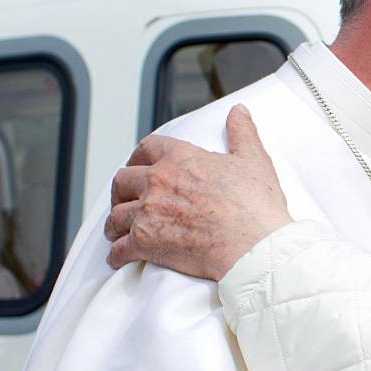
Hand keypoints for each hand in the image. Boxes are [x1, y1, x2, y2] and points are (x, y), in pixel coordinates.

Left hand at [105, 104, 291, 280]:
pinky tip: (119, 258)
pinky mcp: (145, 242)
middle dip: (120, 191)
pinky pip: (119, 249)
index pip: (147, 148)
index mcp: (181, 158)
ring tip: (117, 232)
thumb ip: (242, 133)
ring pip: (115, 216)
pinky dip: (117, 255)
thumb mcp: (254, 161)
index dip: (138, 157)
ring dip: (114, 225)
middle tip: (124, 200)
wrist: (254, 246)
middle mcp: (158, 181)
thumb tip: (239, 112)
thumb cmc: (256, 207)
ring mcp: (148, 212)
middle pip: (121, 180)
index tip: (138, 165)